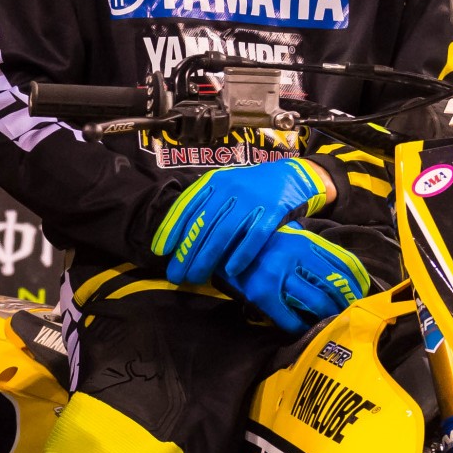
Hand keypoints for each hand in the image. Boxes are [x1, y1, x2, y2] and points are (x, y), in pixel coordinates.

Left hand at [153, 156, 331, 287]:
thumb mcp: (224, 187)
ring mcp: (252, 199)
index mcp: (213, 182)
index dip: (172, 229)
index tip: (161, 251)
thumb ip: (204, 204)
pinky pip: (254, 235)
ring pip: (224, 232)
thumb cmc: (251, 187)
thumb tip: (179, 237)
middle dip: (187, 252)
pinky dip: (241, 254)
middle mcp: (229, 188)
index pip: (187, 207)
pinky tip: (230, 271)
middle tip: (176, 275)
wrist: (292, 175)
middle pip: (203, 224)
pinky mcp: (273, 210)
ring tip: (196, 277)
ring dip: (207, 258)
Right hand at [221, 224, 370, 334]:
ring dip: (328, 316)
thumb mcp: (291, 238)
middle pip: (334, 286)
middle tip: (349, 314)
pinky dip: (300, 327)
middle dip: (345, 304)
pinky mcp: (262, 292)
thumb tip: (348, 273)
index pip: (344, 265)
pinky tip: (304, 329)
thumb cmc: (261, 242)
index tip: (360, 297)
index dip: (356, 285)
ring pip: (316, 302)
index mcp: (304, 241)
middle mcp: (294, 256)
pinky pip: (289, 317)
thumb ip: (316, 250)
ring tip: (332, 322)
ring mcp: (277, 275)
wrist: (220, 244)